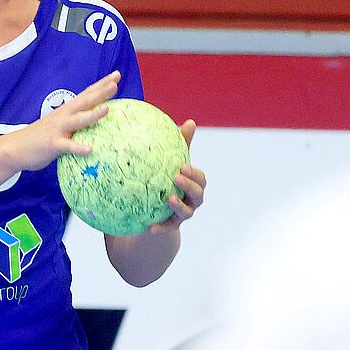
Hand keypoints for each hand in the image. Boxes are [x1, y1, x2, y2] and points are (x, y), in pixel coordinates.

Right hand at [0, 72, 120, 173]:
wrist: (17, 148)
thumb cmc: (43, 137)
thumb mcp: (61, 124)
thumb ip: (76, 120)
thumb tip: (96, 118)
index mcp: (68, 110)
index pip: (87, 94)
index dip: (101, 84)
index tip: (116, 75)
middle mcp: (64, 116)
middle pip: (85, 101)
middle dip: (101, 92)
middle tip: (115, 83)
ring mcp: (58, 129)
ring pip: (78, 120)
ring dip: (92, 115)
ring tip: (107, 109)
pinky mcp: (53, 144)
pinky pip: (68, 146)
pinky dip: (78, 147)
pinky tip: (90, 149)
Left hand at [149, 119, 205, 233]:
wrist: (158, 210)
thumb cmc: (167, 180)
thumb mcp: (172, 163)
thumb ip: (181, 146)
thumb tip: (191, 121)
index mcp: (194, 185)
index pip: (200, 179)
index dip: (194, 173)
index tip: (182, 165)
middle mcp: (192, 201)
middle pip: (198, 195)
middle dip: (189, 187)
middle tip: (176, 177)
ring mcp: (183, 215)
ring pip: (187, 212)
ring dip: (179, 206)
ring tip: (169, 198)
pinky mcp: (171, 226)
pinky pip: (167, 228)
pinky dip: (160, 228)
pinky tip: (149, 227)